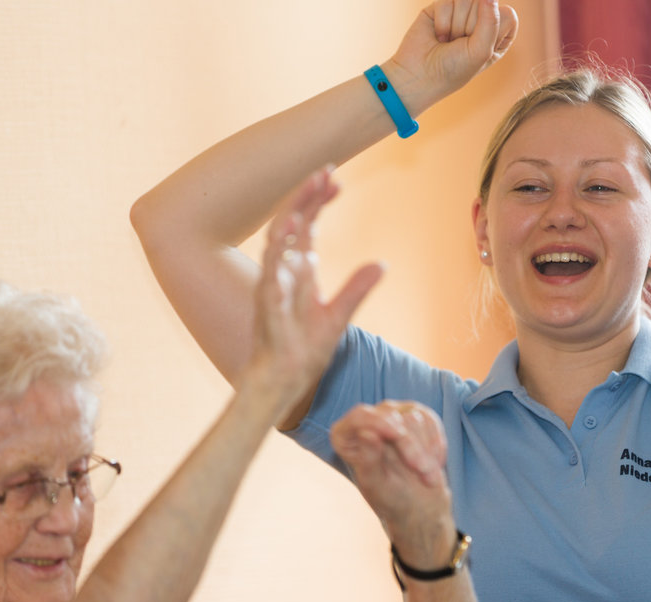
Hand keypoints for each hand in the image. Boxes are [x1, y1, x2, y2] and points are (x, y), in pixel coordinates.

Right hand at [246, 167, 382, 412]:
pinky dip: (278, 260)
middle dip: (306, 197)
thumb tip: (381, 264)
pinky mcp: (269, 310)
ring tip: (306, 195)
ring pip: (276, 246)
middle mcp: (283, 274)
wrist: (282, 381)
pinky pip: (271, 280)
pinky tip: (289, 239)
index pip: (307, 226)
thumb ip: (357, 288)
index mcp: (299, 272)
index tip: (336, 180)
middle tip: (326, 172)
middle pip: (291, 225)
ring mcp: (273, 289)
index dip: (318, 201)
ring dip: (290, 220)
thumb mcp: (338, 317)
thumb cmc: (303, 349)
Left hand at [330, 401, 452, 555]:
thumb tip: (365, 433)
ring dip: (425, 449)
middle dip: (409, 444)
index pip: (360, 416)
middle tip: (422, 470)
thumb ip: (368, 460)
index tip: (398, 435)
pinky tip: (435, 463)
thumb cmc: (390, 498)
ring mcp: (392, 415)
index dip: (379, 422)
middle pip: (390, 416)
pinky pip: (430, 419)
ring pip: (413, 418)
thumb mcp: (376, 485)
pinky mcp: (414, 415)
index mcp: (346, 437)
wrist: (418, 505)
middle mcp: (366, 421)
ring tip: (427, 475)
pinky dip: (436, 442)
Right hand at [389, 0, 518, 106]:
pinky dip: (443, 19)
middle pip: (486, 3)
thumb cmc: (453, 70)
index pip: (508, 14)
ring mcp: (461, 12)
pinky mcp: (442, 6)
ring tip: (448, 41)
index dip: (492, 29)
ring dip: (456, 24)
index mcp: (498, 35)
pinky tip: (438, 35)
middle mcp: (481, 21)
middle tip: (459, 45)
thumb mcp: (481, 52)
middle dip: (470, 27)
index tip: (479, 48)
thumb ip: (491, 20)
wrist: (418, 76)